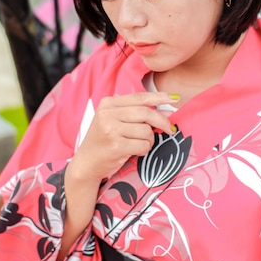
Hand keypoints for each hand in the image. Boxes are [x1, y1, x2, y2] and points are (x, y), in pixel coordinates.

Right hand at [56, 92, 177, 257]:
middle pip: (146, 113)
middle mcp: (108, 114)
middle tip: (170, 129)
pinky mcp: (116, 146)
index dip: (159, 97)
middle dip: (162, 121)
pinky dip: (145, 149)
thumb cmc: (104, 141)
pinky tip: (136, 151)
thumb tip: (167, 109)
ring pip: (146, 131)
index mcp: (108, 103)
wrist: (86, 163)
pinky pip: (143, 145)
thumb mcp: (114, 120)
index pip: (139, 97)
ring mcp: (111, 130)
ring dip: (149, 139)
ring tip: (139, 143)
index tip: (174, 99)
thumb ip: (136, 112)